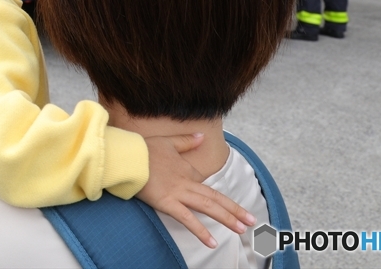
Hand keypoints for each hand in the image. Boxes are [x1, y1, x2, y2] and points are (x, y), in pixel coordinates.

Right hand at [137, 134, 254, 247]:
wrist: (128, 156)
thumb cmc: (144, 149)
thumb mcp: (168, 141)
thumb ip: (187, 141)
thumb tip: (202, 136)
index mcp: (187, 169)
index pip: (204, 184)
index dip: (215, 197)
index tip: (224, 206)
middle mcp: (187, 182)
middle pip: (215, 198)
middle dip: (235, 210)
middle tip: (252, 221)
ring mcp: (178, 193)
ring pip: (208, 207)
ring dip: (227, 218)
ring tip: (242, 229)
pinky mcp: (167, 203)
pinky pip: (187, 219)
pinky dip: (201, 231)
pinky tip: (212, 242)